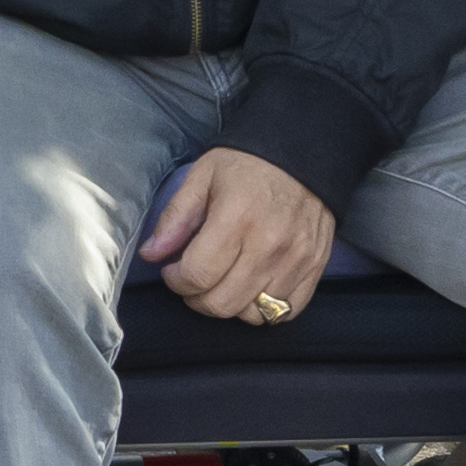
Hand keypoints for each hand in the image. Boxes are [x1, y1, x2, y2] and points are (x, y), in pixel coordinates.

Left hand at [143, 148, 335, 325]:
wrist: (304, 151)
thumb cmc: (248, 163)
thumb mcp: (202, 176)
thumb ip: (176, 217)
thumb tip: (150, 254)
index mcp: (236, 218)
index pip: (197, 275)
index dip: (176, 280)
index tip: (173, 269)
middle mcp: (269, 245)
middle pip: (222, 303)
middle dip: (197, 298)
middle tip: (194, 279)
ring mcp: (295, 260)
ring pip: (253, 314)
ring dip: (230, 305)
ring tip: (223, 282)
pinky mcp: (315, 267)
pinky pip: (287, 311)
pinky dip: (266, 309)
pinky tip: (253, 288)